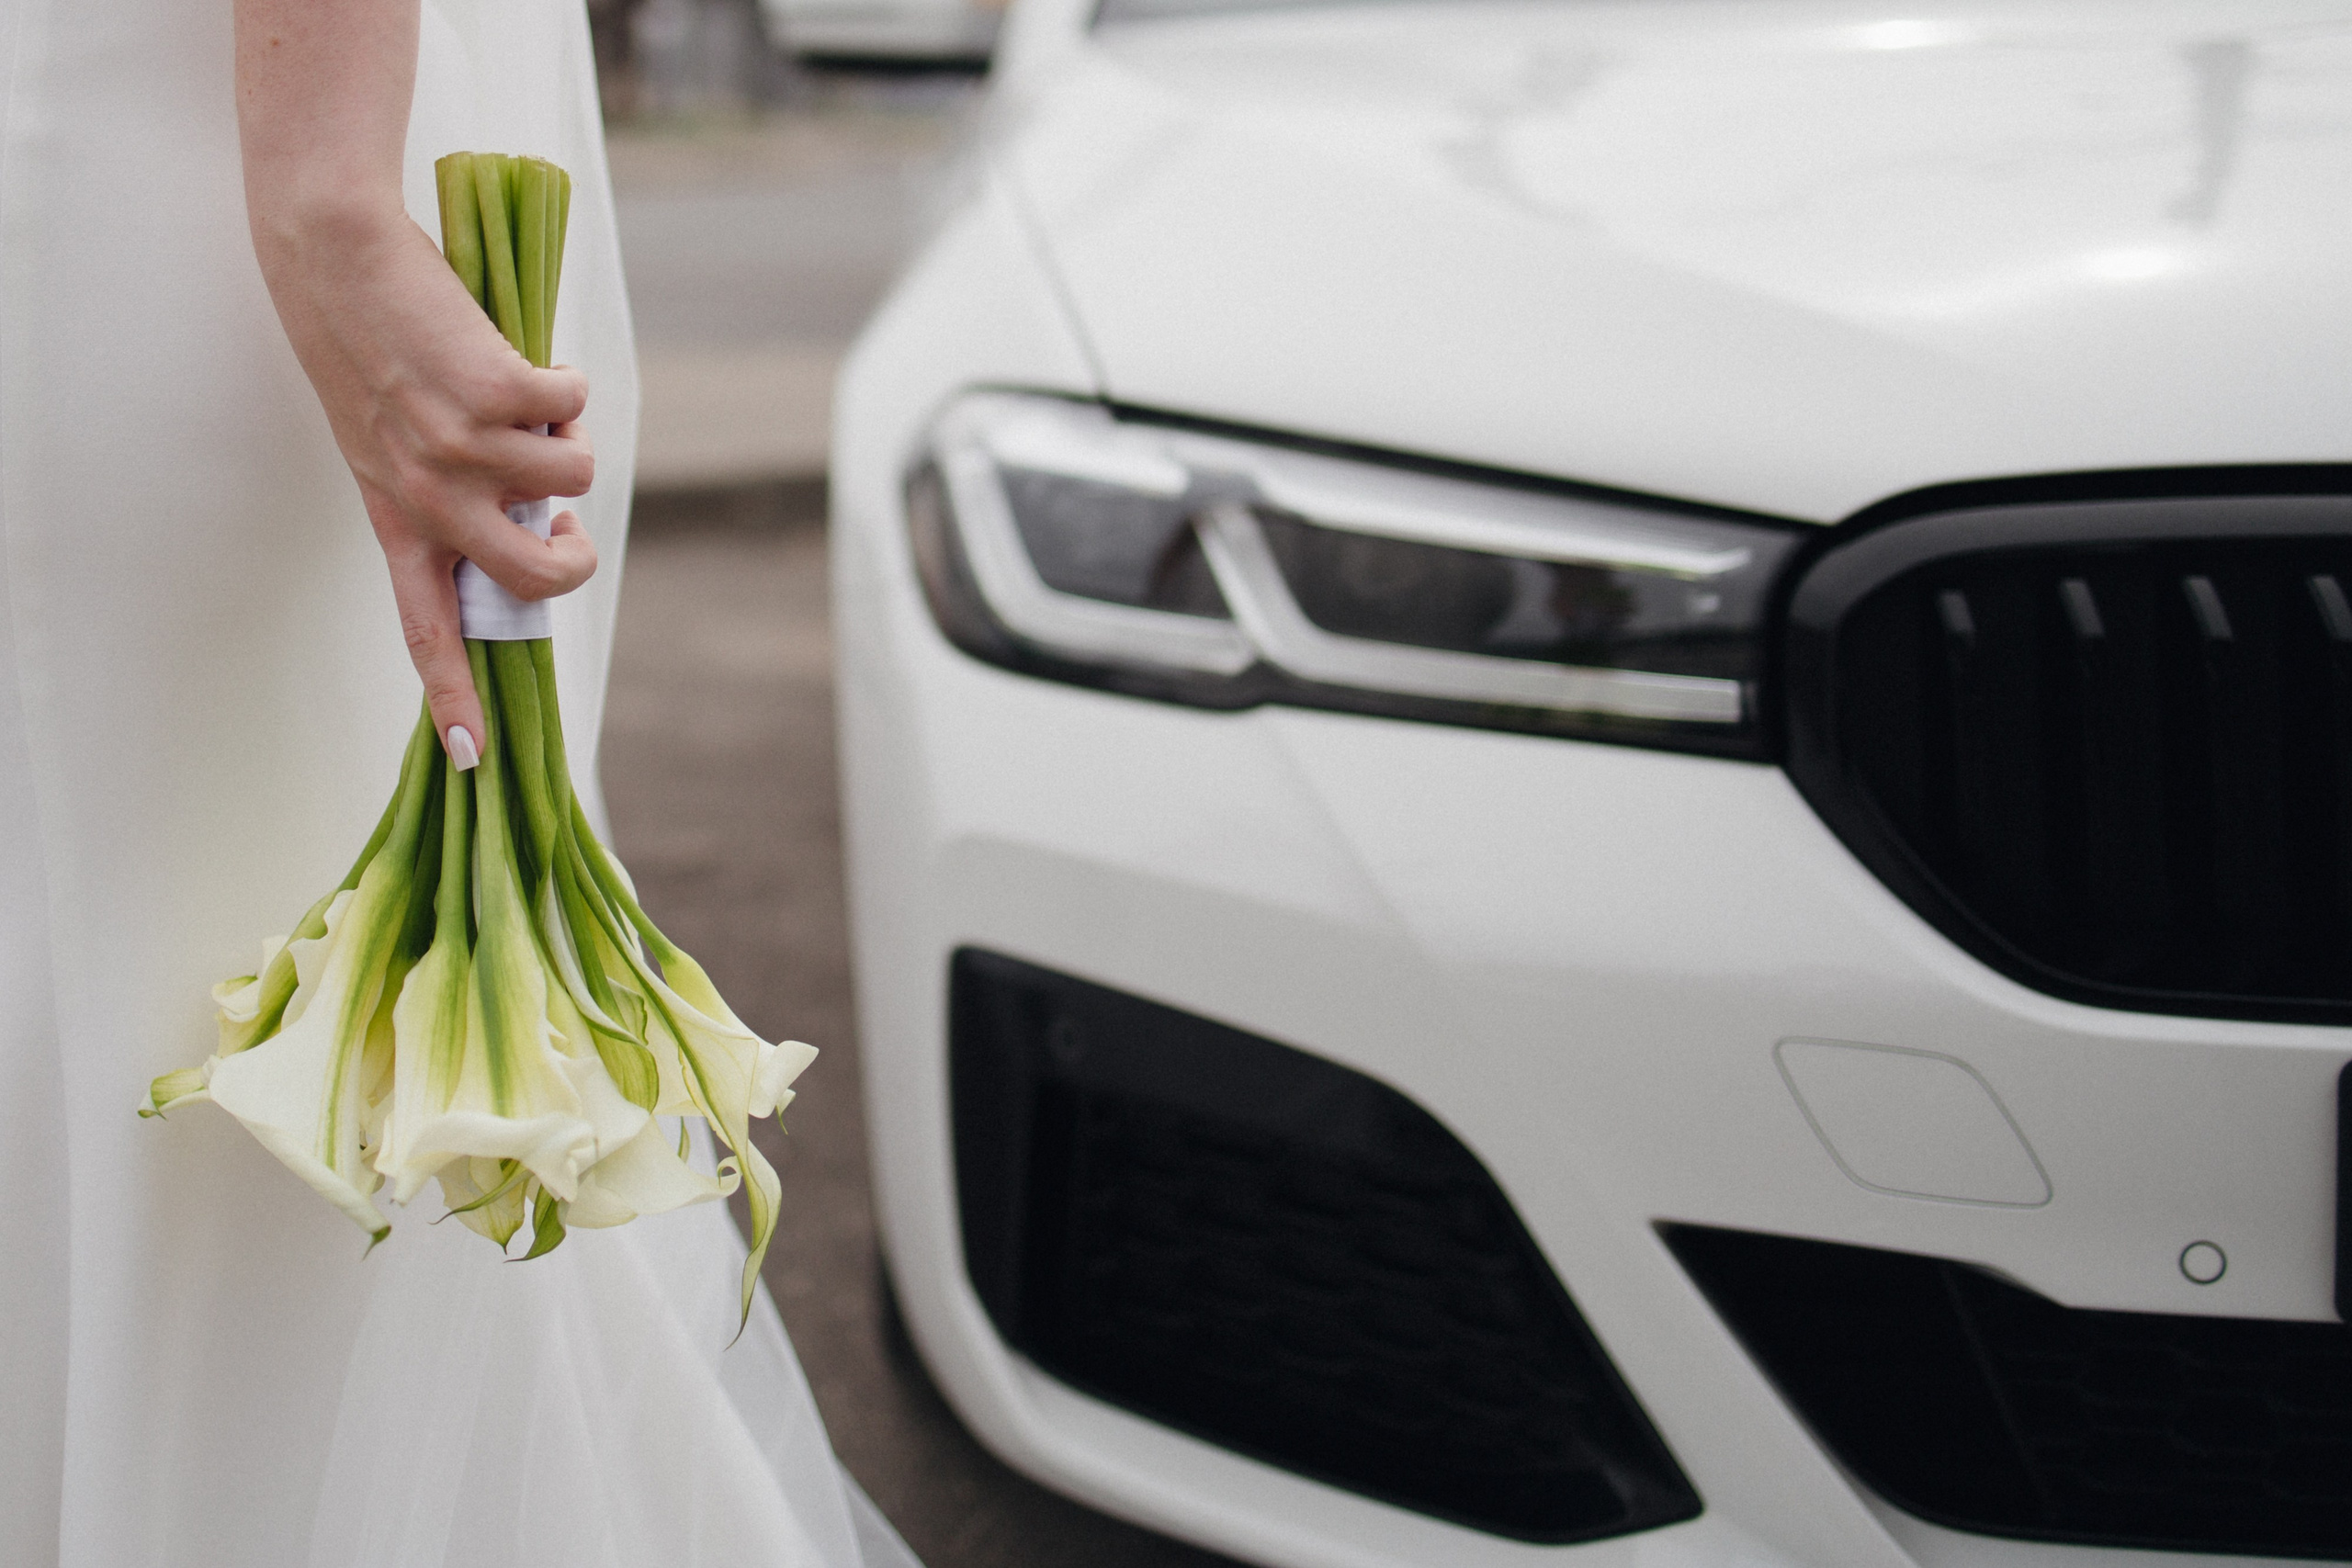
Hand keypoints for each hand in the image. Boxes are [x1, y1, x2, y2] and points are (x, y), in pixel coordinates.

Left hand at [253, 201, 596, 763]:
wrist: (333, 256)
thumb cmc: (364, 343)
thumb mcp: (386, 439)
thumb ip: (446, 490)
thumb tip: (538, 514)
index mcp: (395, 519)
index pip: (426, 629)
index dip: (455, 695)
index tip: (474, 754)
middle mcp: (430, 497)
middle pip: (538, 580)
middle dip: (574, 560)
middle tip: (565, 527)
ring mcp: (466, 450)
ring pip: (573, 479)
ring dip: (567, 436)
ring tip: (521, 398)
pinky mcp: (500, 395)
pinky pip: (574, 407)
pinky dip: (566, 379)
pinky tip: (526, 357)